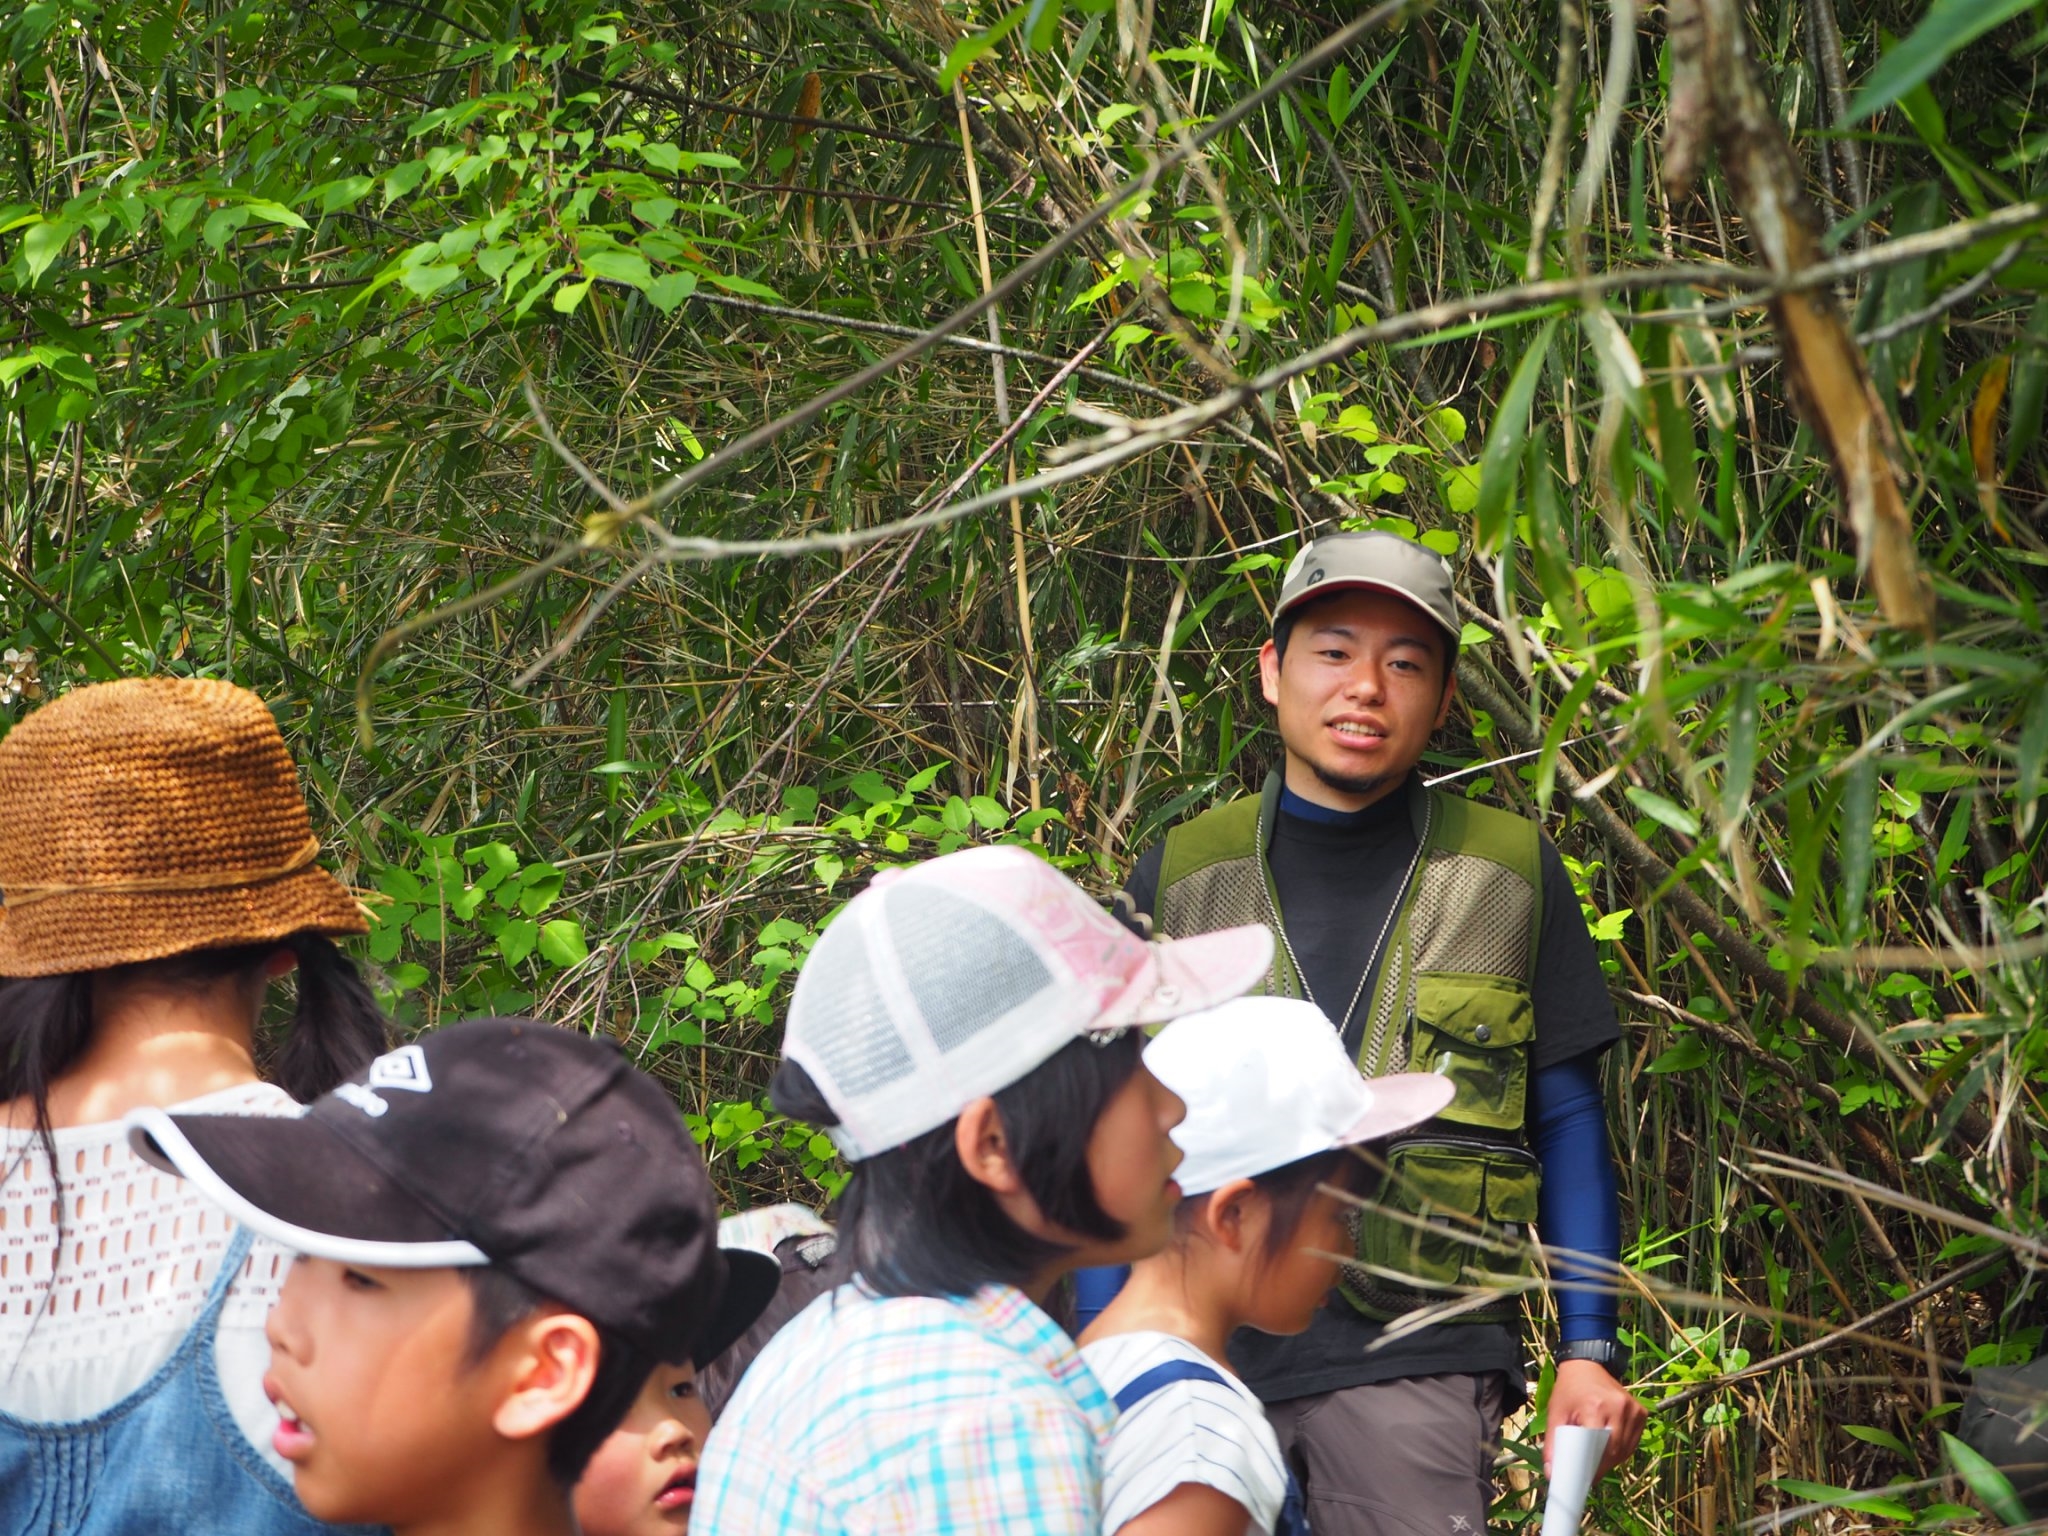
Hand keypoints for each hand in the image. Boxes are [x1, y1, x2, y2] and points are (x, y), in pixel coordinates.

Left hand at [1543, 1358, 1645, 1478]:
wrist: (1587, 1364)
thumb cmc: (1569, 1389)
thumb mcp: (1555, 1412)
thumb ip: (1553, 1443)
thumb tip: (1552, 1473)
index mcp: (1595, 1407)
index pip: (1597, 1447)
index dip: (1591, 1467)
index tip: (1583, 1478)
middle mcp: (1619, 1408)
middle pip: (1613, 1452)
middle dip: (1600, 1466)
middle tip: (1588, 1471)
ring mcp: (1633, 1410)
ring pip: (1625, 1450)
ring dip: (1612, 1460)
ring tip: (1596, 1459)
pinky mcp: (1641, 1412)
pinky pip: (1633, 1442)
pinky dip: (1622, 1450)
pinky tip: (1609, 1448)